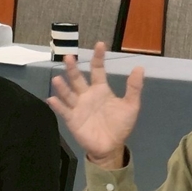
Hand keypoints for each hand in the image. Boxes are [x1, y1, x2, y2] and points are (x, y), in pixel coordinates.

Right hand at [47, 42, 143, 168]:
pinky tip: (52, 98)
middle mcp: (87, 95)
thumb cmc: (120, 125)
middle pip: (78, 79)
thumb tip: (139, 67)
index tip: (100, 44)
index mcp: (101, 89)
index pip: (98, 70)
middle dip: (73, 68)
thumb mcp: (131, 106)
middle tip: (69, 57)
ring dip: (63, 86)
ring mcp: (78, 107)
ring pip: (69, 93)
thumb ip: (134, 88)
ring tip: (58, 78)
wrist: (111, 146)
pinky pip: (64, 111)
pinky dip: (58, 105)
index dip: (98, 57)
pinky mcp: (72, 119)